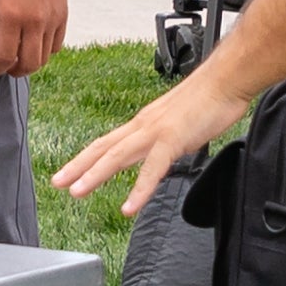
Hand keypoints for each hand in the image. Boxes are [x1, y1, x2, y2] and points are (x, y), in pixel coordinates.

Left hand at [0, 0, 68, 81]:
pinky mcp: (62, 16)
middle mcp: (34, 21)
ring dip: (31, 62)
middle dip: (16, 71)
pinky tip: (35, 43)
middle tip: (8, 68)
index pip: (6, 57)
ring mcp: (51, 20)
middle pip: (29, 63)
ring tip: (22, 57)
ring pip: (44, 57)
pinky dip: (45, 49)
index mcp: (11, 17)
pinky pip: (56, 45)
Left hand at [52, 57, 251, 218]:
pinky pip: (152, 168)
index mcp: (145, 122)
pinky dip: (139, 189)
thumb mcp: (180, 124)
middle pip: (103, 147)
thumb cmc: (210, 99)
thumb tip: (160, 157)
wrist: (228, 79)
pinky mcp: (173, 138)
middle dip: (78, 166)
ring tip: (76, 193)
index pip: (107, 142)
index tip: (68, 172)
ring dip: (94, 175)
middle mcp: (144, 125)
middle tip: (57, 183)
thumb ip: (166, 141)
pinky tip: (130, 207)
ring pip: (117, 155)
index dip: (85, 158)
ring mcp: (157, 131)